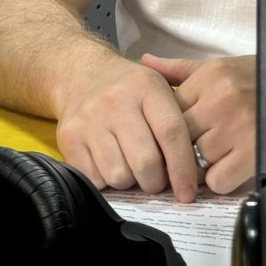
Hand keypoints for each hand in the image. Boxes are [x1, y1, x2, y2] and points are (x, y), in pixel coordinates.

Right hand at [55, 49, 199, 201]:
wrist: (82, 73)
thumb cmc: (130, 88)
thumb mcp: (159, 86)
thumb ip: (180, 121)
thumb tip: (195, 173)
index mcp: (147, 87)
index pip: (171, 132)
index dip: (182, 167)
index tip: (188, 192)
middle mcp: (117, 102)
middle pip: (146, 162)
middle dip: (155, 182)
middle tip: (156, 179)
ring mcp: (90, 120)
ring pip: (119, 176)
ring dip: (129, 182)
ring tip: (130, 166)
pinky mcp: (69, 138)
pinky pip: (94, 180)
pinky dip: (106, 182)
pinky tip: (109, 164)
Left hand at [140, 51, 265, 195]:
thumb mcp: (227, 65)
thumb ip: (183, 70)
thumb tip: (145, 65)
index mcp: (210, 77)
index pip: (168, 111)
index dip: (171, 128)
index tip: (180, 135)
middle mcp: (219, 99)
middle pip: (178, 138)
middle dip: (185, 149)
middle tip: (199, 150)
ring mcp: (236, 127)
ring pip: (196, 162)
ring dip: (207, 165)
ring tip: (226, 153)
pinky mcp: (254, 154)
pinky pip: (217, 181)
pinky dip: (224, 180)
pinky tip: (237, 166)